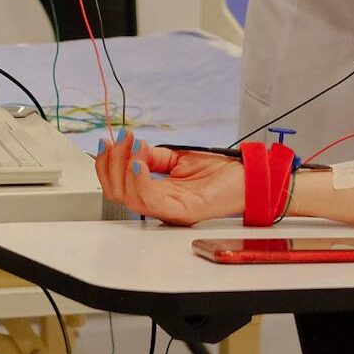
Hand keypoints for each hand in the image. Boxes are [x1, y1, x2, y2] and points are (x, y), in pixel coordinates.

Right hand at [94, 129, 245, 226]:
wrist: (247, 175)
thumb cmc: (217, 169)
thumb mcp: (176, 157)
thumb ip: (152, 156)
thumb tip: (131, 149)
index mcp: (156, 194)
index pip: (118, 186)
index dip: (106, 165)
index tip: (107, 141)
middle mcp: (159, 205)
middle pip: (117, 194)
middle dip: (110, 165)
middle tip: (117, 141)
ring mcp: (170, 211)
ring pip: (129, 198)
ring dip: (123, 168)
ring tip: (131, 147)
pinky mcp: (183, 212)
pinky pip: (151, 201)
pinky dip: (139, 180)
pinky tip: (138, 162)